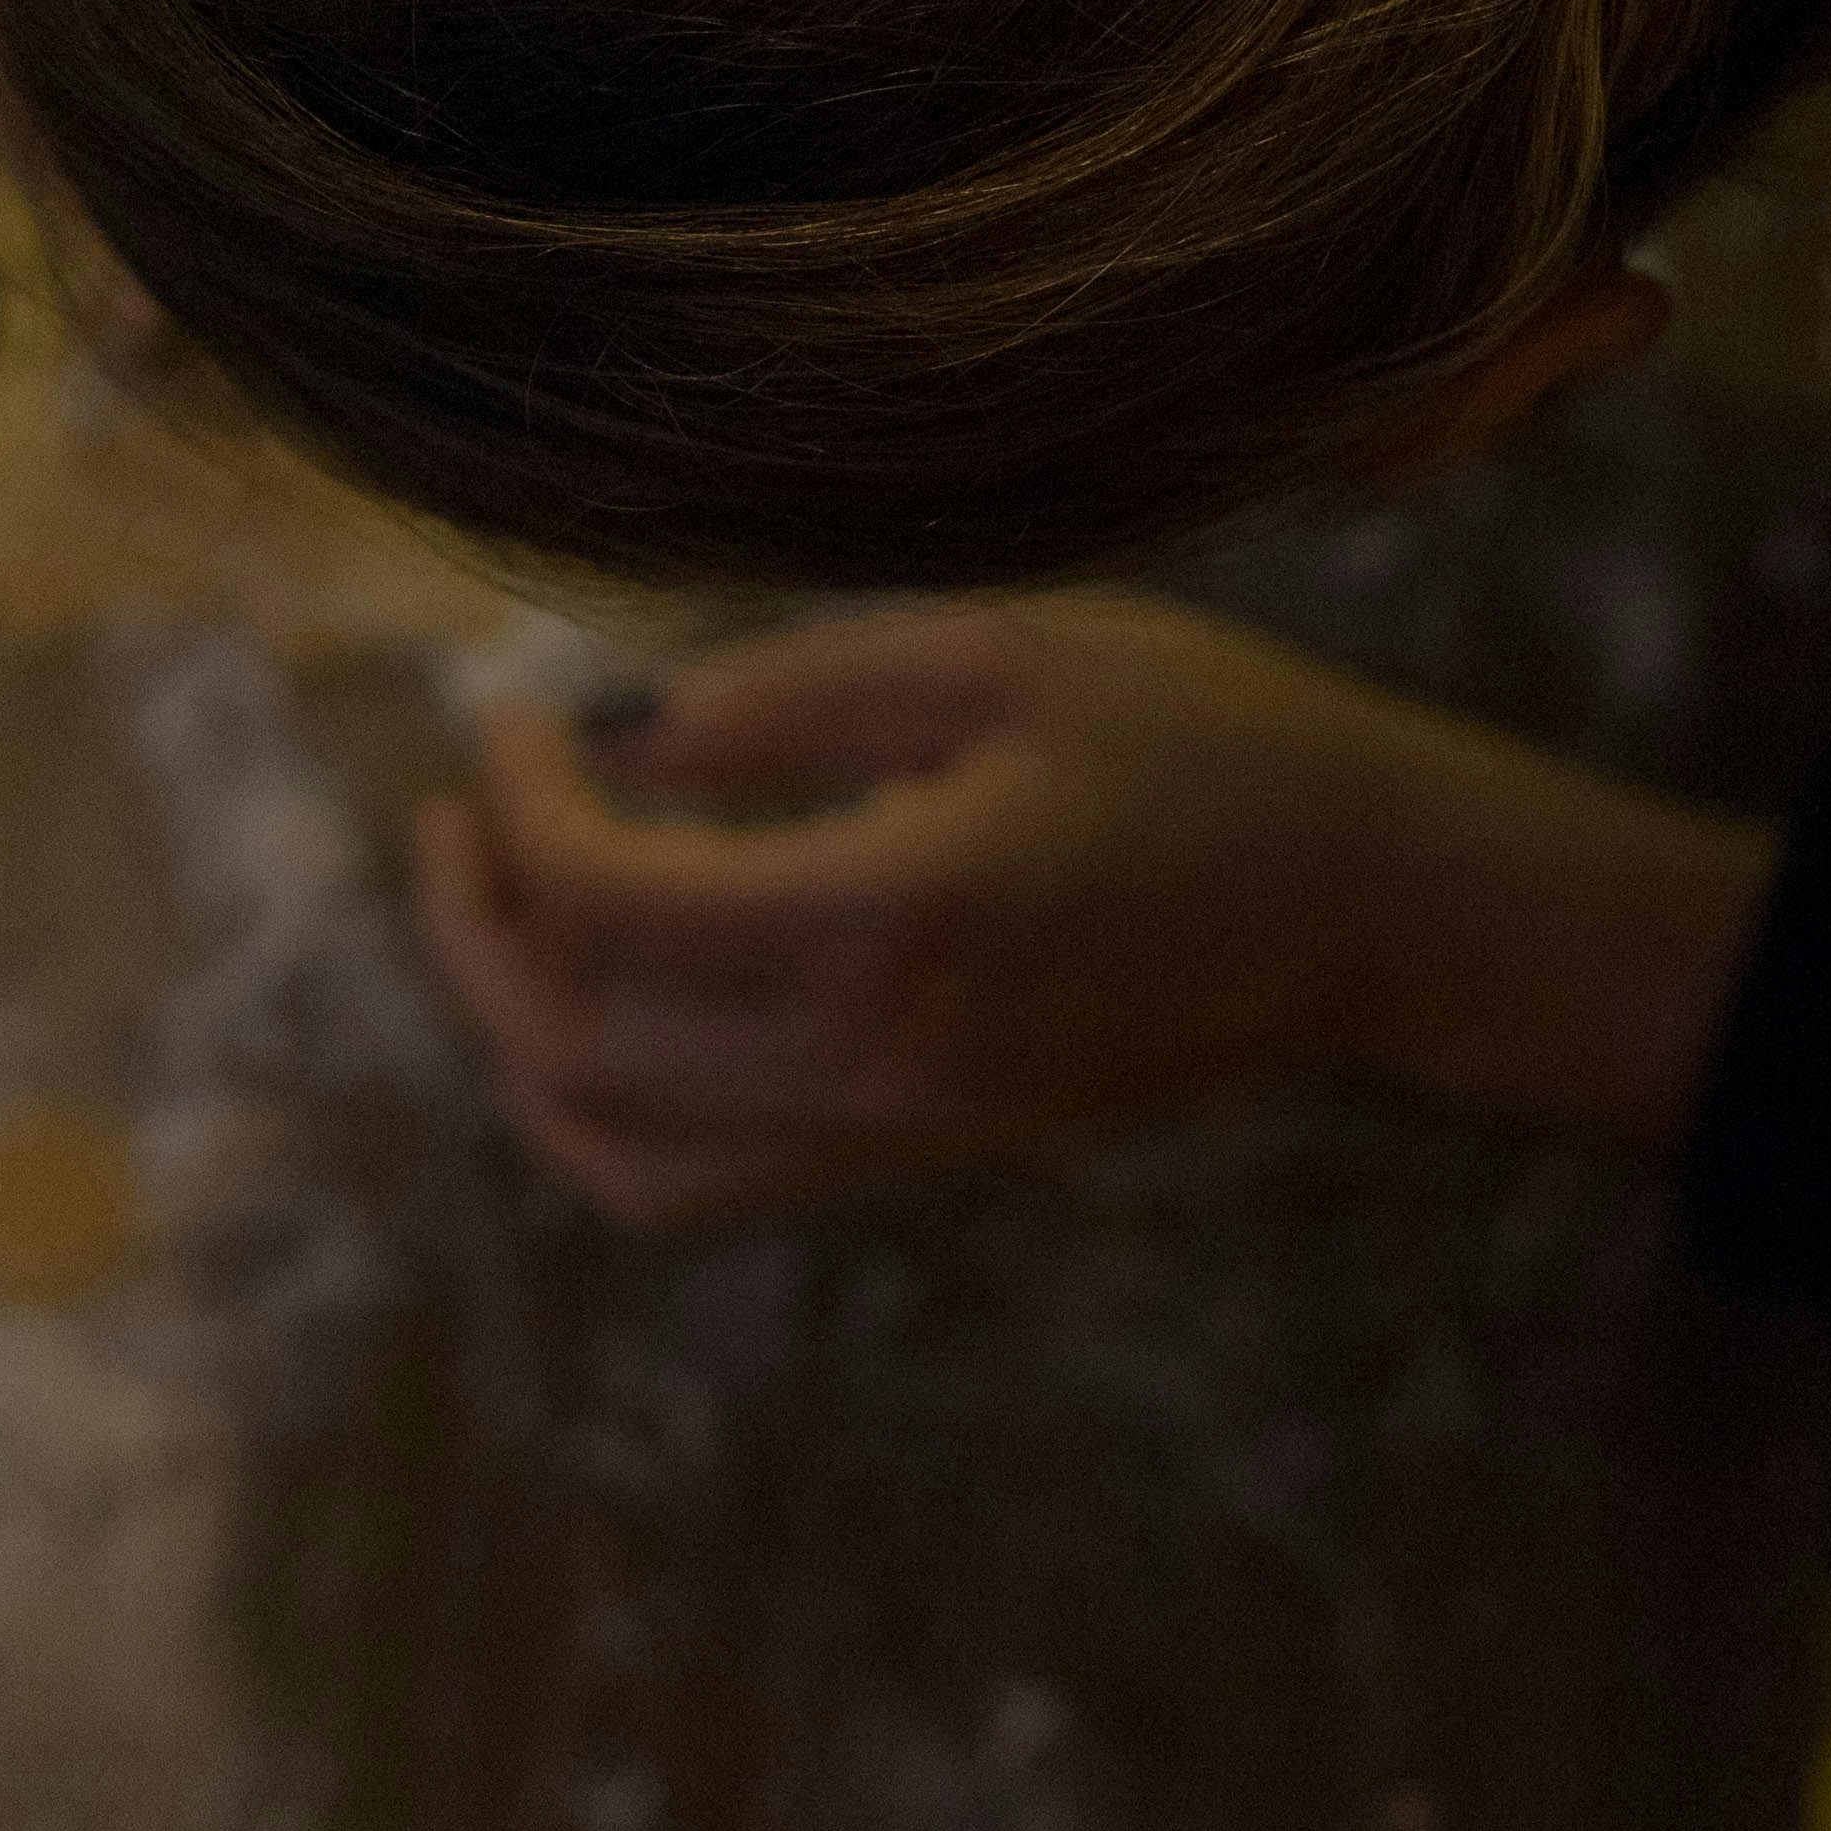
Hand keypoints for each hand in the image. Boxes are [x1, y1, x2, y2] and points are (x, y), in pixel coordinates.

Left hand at [409, 593, 1778, 1227]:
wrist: (1373, 905)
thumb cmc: (1206, 738)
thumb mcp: (1000, 649)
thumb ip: (790, 693)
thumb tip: (620, 736)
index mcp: (893, 916)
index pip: (609, 902)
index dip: (518, 804)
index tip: (510, 716)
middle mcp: (877, 1058)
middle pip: (574, 1044)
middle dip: (473, 925)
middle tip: (457, 809)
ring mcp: (896, 1130)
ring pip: (615, 1145)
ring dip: (516, 1029)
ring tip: (497, 901)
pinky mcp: (917, 1153)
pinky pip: (698, 1181)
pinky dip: (598, 1108)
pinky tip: (598, 992)